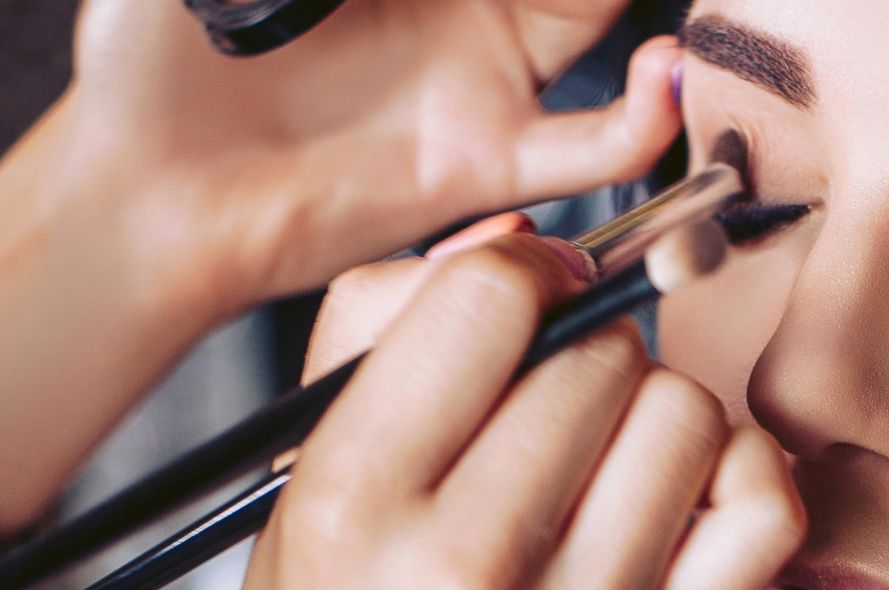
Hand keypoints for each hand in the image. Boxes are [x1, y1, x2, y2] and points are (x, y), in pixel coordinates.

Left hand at [60, 0, 681, 311]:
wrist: (147, 192)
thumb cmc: (158, 63)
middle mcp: (457, 7)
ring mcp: (482, 81)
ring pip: (595, 21)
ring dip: (636, 15)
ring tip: (650, 13)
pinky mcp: (488, 161)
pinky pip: (597, 147)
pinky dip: (648, 120)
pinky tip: (660, 79)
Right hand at [187, 227, 802, 589]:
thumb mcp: (298, 495)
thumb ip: (380, 340)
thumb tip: (515, 245)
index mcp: (350, 508)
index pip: (483, 304)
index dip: (521, 275)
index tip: (522, 303)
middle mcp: (461, 575)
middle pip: (600, 361)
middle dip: (586, 352)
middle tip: (559, 400)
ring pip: (686, 420)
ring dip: (658, 407)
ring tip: (613, 448)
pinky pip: (761, 517)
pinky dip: (740, 474)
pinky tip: (688, 490)